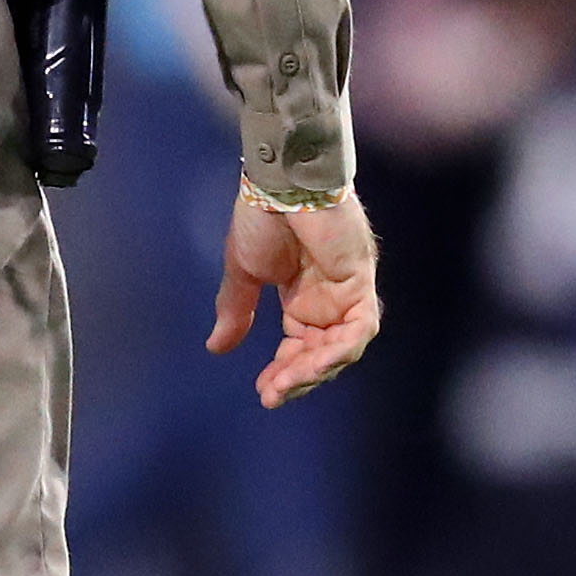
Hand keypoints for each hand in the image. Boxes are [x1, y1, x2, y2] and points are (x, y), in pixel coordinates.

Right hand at [207, 185, 380, 408]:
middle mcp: (329, 301)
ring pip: (342, 348)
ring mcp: (347, 292)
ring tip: (286, 383)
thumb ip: (236, 311)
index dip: (284, 373)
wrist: (278, 181)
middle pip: (321, 354)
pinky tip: (313, 362)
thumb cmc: (261, 216)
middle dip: (297, 377)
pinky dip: (340, 348)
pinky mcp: (360, 281)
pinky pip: (360, 328)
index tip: (263, 391)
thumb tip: (215, 347)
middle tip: (272, 394)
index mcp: (303, 300)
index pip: (299, 348)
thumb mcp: (244, 272)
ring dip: (315, 369)